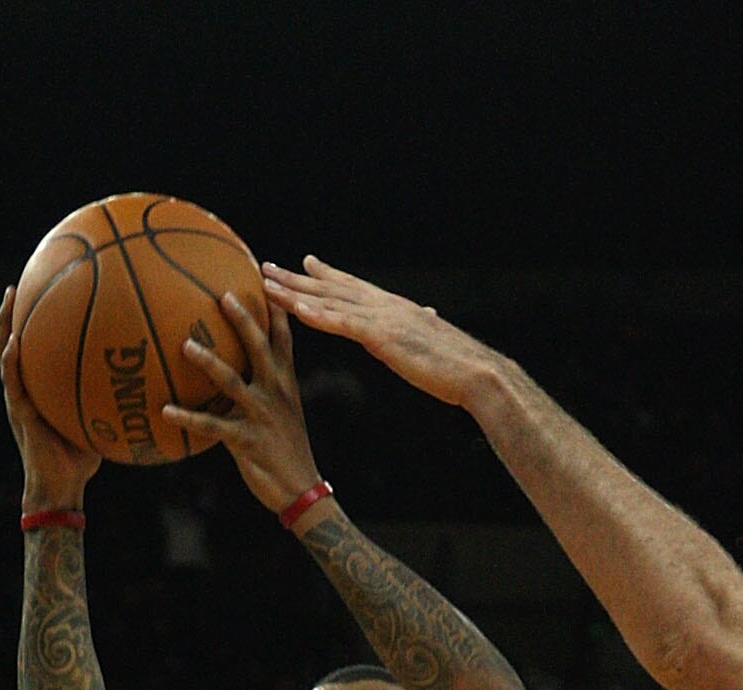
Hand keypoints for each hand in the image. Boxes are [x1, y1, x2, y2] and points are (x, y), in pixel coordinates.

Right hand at [0, 282, 101, 507]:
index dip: (34, 322)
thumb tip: (144, 381)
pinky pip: (13, 381)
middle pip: (15, 341)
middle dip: (15, 312)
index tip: (41, 291)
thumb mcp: (100, 421)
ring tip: (10, 297)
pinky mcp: (19, 412)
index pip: (35, 348)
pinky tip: (14, 341)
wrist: (60, 488)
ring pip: (5, 353)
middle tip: (19, 283)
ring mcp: (19, 398)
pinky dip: (12, 360)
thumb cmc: (81, 460)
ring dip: (5, 324)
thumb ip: (111, 399)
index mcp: (40, 388)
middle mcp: (26, 388)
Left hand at [161, 295, 324, 517]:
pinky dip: (188, 418)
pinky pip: (212, 426)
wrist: (302, 491)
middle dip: (244, 319)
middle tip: (224, 294)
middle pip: (260, 348)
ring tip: (186, 345)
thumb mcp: (284, 413)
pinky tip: (165, 410)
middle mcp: (275, 393)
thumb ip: (263, 388)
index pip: (284, 338)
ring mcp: (261, 415)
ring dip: (209, 362)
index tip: (265, 278)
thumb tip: (234, 371)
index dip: (276, 308)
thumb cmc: (287, 451)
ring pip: (232, 382)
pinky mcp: (246, 440)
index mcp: (286, 383)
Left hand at [262, 256, 506, 412]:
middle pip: (331, 288)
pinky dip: (318, 315)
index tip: (304, 262)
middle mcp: (383, 306)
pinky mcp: (382, 337)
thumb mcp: (432, 343)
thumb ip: (422, 328)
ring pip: (328, 302)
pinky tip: (296, 309)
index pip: (352, 286)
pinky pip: (342, 324)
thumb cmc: (457, 365)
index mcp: (393, 308)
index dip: (326, 274)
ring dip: (294, 293)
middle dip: (296, 279)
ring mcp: (381, 319)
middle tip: (265, 268)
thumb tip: (428, 317)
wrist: (477, 373)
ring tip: (266, 285)